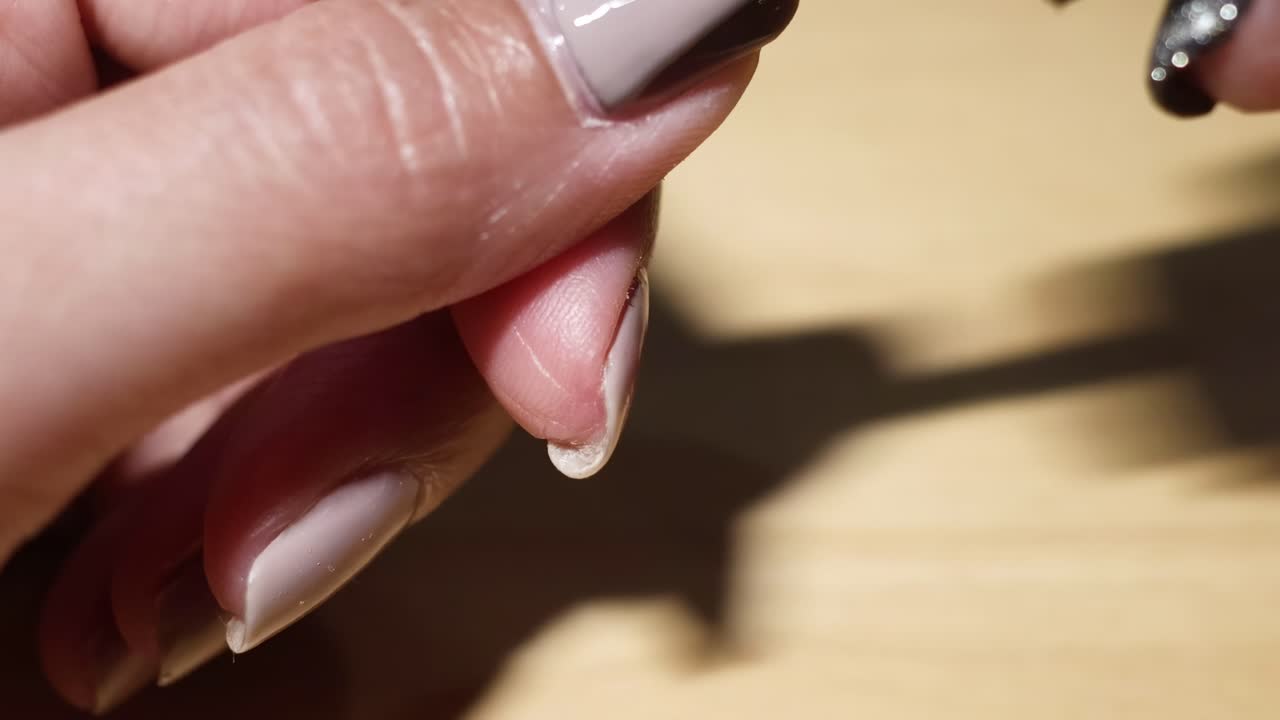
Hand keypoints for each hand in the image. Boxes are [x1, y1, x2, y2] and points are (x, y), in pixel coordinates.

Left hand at [0, 0, 797, 711]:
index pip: (447, 16)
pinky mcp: (122, 309)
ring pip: (369, 286)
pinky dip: (259, 491)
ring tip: (174, 599)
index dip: (562, 195)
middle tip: (295, 543)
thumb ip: (340, 153)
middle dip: (413, 376)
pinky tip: (151, 576)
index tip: (570, 393)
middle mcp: (101, 54)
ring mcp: (120, 197)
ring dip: (324, 468)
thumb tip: (662, 36)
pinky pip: (281, 363)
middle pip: (426, 161)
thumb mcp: (28, 315)